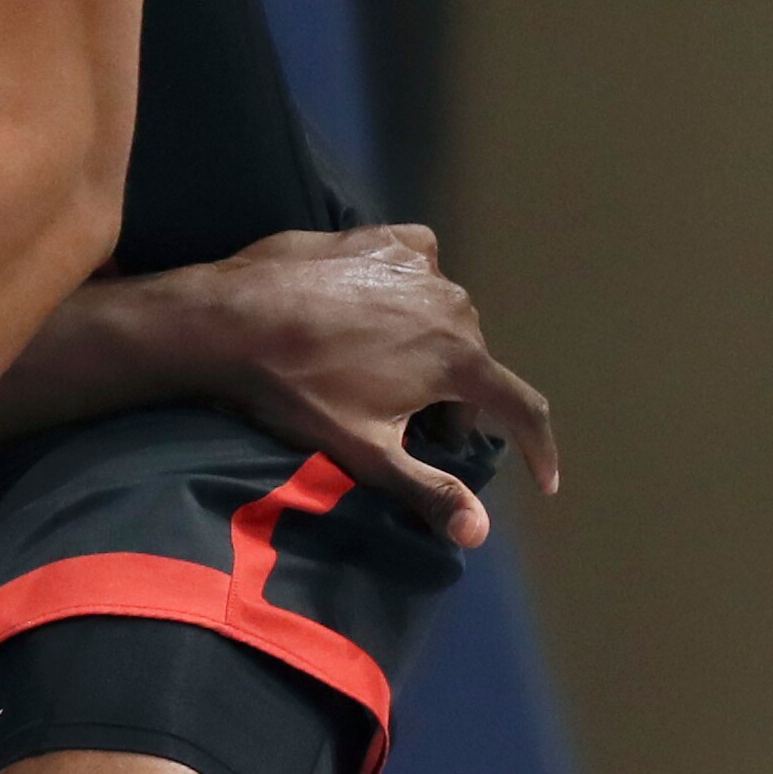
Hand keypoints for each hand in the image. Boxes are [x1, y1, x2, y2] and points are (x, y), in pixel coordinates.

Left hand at [188, 223, 559, 547]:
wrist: (229, 318)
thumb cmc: (298, 390)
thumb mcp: (364, 451)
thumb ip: (427, 489)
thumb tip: (480, 534)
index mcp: (460, 360)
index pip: (524, 409)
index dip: (539, 449)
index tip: (543, 480)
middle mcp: (455, 307)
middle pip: (473, 368)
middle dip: (453, 405)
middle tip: (410, 428)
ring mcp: (420, 266)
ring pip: (444, 321)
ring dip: (430, 351)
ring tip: (381, 375)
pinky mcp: (383, 239)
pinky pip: (418, 271)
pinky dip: (410, 296)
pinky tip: (378, 311)